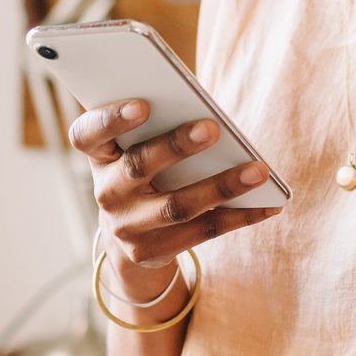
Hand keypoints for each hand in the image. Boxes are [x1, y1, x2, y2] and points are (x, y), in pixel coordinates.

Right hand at [69, 99, 281, 293]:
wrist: (127, 234)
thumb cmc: (141, 170)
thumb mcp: (134, 148)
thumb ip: (155, 129)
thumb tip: (209, 119)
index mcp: (98, 156)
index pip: (87, 134)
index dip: (111, 119)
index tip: (142, 104)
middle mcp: (106, 192)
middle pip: (139, 166)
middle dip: (175, 146)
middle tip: (212, 128)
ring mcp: (126, 227)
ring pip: (176, 206)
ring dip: (220, 187)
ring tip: (258, 171)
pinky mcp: (150, 252)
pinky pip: (201, 233)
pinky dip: (239, 218)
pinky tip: (268, 206)